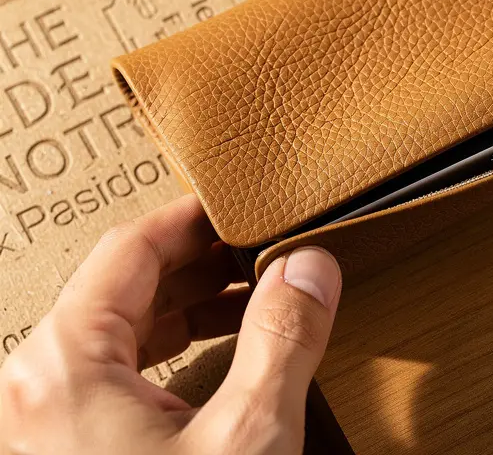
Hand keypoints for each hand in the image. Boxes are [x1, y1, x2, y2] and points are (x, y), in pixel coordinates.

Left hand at [0, 195, 341, 453]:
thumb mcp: (246, 438)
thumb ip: (283, 340)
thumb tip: (310, 268)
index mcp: (63, 363)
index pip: (131, 249)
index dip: (194, 219)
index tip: (241, 205)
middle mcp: (38, 384)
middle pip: (123, 287)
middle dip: (203, 265)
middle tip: (265, 249)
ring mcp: (46, 420)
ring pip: (120, 332)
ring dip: (191, 308)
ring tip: (258, 297)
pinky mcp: (67, 449)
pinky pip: (116, 375)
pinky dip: (172, 352)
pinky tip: (222, 355)